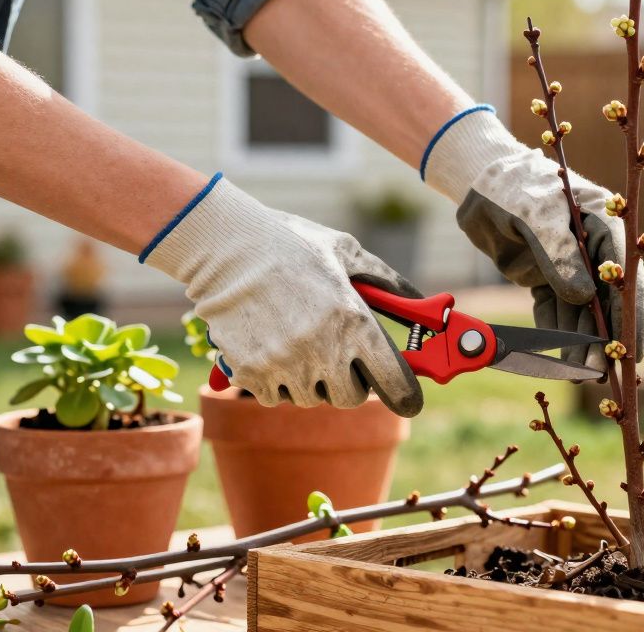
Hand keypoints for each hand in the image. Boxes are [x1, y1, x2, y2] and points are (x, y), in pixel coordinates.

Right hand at [143, 177, 423, 414]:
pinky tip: (272, 346)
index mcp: (353, 321)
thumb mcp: (345, 252)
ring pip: (311, 397)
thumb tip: (419, 300)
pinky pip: (275, 396)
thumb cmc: (290, 244)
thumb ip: (386, 281)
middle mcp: (322, 350)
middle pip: (351, 398)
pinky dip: (276, 380)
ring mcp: (285, 364)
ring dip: (311, 380)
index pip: (393, 381)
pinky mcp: (251, 373)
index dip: (405, 394)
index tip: (407, 399)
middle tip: (340, 358)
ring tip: (299, 342)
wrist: (224, 246)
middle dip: (350, 382)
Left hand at [425, 109, 643, 370]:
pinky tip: (558, 358)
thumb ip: (561, 255)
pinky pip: (554, 310)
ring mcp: (568, 264)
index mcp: (605, 223)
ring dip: (579, 342)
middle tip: (601, 371)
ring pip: (579, 311)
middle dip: (603, 337)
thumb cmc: (515, 187)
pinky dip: (555, 332)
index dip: (632, 315)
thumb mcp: (538, 215)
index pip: (626, 276)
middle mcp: (592, 248)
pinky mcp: (544, 276)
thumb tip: (585, 297)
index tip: (632, 349)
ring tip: (577, 372)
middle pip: (605, 300)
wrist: (479, 183)